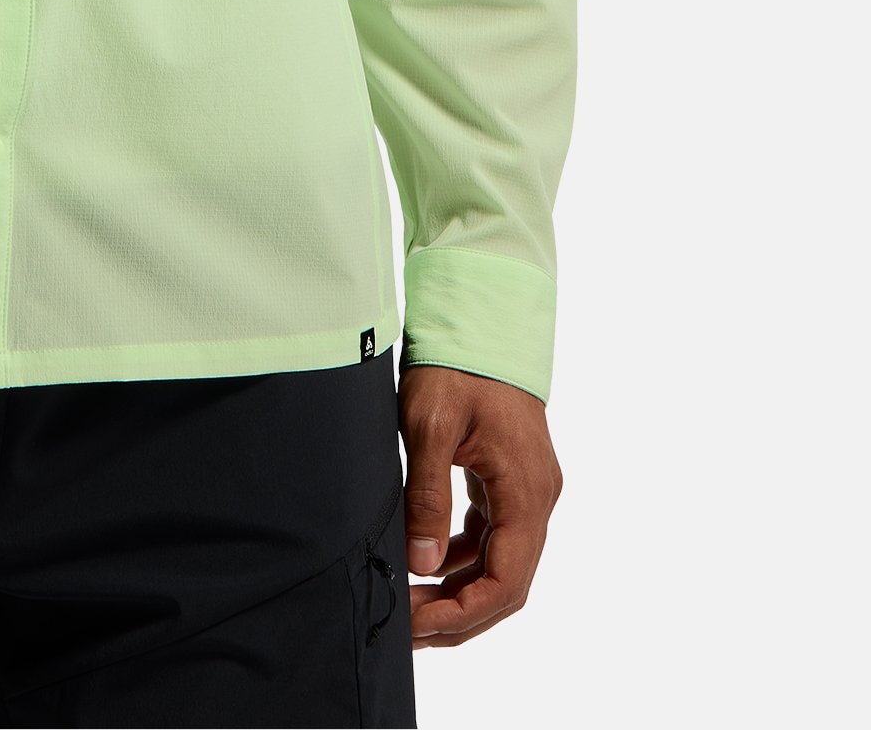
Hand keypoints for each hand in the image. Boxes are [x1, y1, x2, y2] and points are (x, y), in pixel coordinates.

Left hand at [400, 363, 561, 646]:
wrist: (481, 318)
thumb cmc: (457, 365)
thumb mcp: (430, 426)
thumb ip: (427, 496)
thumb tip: (422, 562)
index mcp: (526, 492)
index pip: (505, 582)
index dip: (463, 614)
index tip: (418, 627)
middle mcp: (537, 498)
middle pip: (506, 583)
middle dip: (459, 613)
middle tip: (407, 627)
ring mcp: (527, 489)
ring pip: (500, 562)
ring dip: (459, 589)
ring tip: (411, 602)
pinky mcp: (510, 478)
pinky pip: (493, 535)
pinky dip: (463, 557)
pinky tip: (427, 559)